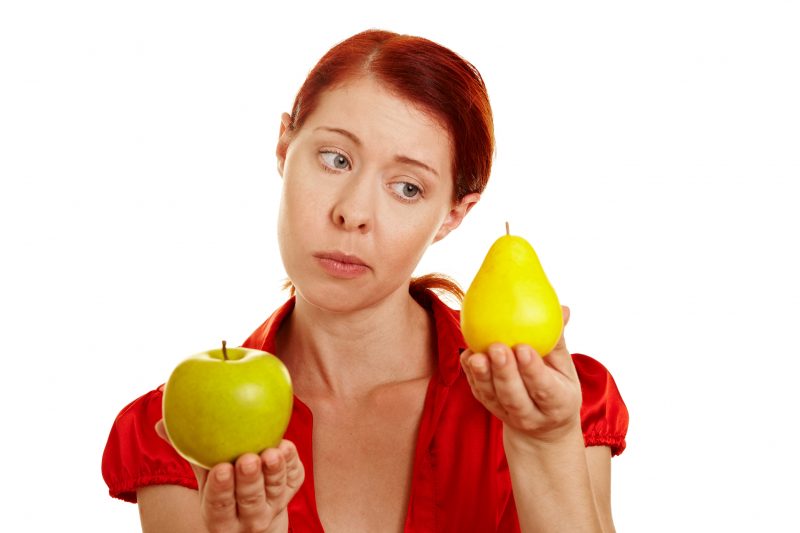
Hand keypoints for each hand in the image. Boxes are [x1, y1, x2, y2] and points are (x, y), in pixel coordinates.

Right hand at [155, 420, 303, 532]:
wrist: (256, 511)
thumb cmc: (224, 487)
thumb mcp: (204, 478)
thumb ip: (188, 452)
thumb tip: (160, 423)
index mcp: (220, 516)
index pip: (218, 504)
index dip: (220, 488)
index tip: (221, 469)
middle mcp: (247, 517)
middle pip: (249, 499)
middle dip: (249, 479)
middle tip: (248, 458)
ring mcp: (272, 506)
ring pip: (274, 490)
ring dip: (273, 471)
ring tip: (271, 452)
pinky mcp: (292, 493)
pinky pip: (293, 477)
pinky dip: (291, 462)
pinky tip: (286, 446)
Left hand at [459, 306, 582, 442]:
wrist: (542, 422)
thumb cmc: (557, 383)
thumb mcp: (564, 367)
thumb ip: (558, 341)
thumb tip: (563, 309)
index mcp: (557, 403)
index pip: (544, 388)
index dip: (533, 370)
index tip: (523, 348)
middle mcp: (531, 415)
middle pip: (514, 397)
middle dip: (504, 373)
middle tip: (497, 348)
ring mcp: (507, 414)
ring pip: (492, 396)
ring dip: (482, 375)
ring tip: (477, 356)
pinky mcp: (488, 406)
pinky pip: (477, 390)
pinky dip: (471, 374)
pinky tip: (469, 355)